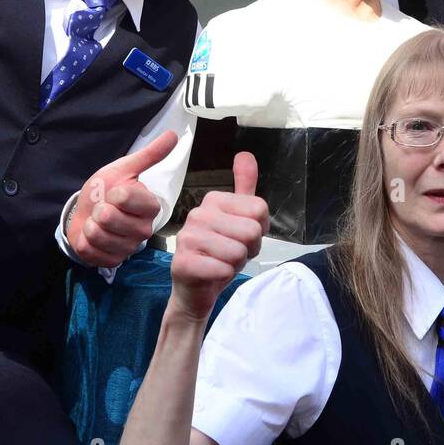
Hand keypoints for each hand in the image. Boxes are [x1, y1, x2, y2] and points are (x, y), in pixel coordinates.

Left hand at [68, 130, 178, 267]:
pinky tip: (92, 236)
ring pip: (98, 234)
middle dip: (98, 209)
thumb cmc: (107, 190)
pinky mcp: (113, 261)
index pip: (125, 197)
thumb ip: (150, 155)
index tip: (114, 192)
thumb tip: (174, 134)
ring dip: (90, 225)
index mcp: (150, 207)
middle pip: (108, 217)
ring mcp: (129, 248)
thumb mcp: (124, 169)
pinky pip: (90, 250)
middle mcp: (144, 230)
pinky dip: (85, 241)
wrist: (88, 211)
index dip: (113, 192)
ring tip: (97, 222)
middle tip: (104, 208)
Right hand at [169, 153, 268, 322]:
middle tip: (231, 254)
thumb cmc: (219, 253)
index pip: (260, 210)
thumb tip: (245, 154)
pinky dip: (223, 276)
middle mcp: (197, 214)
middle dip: (249, 249)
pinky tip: (211, 275)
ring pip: (239, 251)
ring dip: (236, 264)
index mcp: (212, 200)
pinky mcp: (183, 263)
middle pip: (252, 231)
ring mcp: (187, 238)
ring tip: (220, 263)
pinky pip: (223, 269)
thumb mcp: (238, 218)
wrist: (195, 290)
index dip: (258, 231)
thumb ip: (244, 187)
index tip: (240, 238)